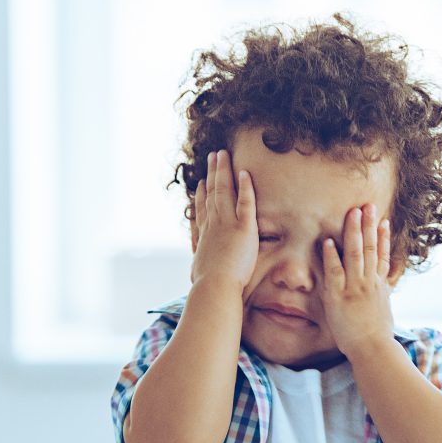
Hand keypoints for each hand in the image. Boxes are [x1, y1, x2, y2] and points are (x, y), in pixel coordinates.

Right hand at [189, 149, 258, 292]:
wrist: (215, 287)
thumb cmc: (207, 287)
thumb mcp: (199, 275)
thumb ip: (200, 269)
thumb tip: (195, 275)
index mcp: (203, 237)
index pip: (202, 211)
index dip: (202, 195)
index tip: (201, 183)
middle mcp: (213, 226)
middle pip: (212, 193)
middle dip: (213, 173)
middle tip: (213, 157)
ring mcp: (227, 224)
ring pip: (225, 191)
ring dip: (224, 171)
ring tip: (223, 155)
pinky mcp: (244, 228)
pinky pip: (246, 203)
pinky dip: (246, 187)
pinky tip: (245, 173)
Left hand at [320, 203, 394, 356]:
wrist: (374, 349)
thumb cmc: (378, 335)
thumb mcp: (384, 311)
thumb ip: (382, 295)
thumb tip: (384, 287)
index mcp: (379, 286)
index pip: (382, 256)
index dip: (383, 237)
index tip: (383, 220)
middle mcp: (369, 282)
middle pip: (370, 248)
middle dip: (368, 225)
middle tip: (367, 205)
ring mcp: (355, 288)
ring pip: (355, 254)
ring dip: (353, 232)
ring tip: (352, 213)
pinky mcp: (339, 296)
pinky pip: (335, 272)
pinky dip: (331, 256)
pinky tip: (327, 241)